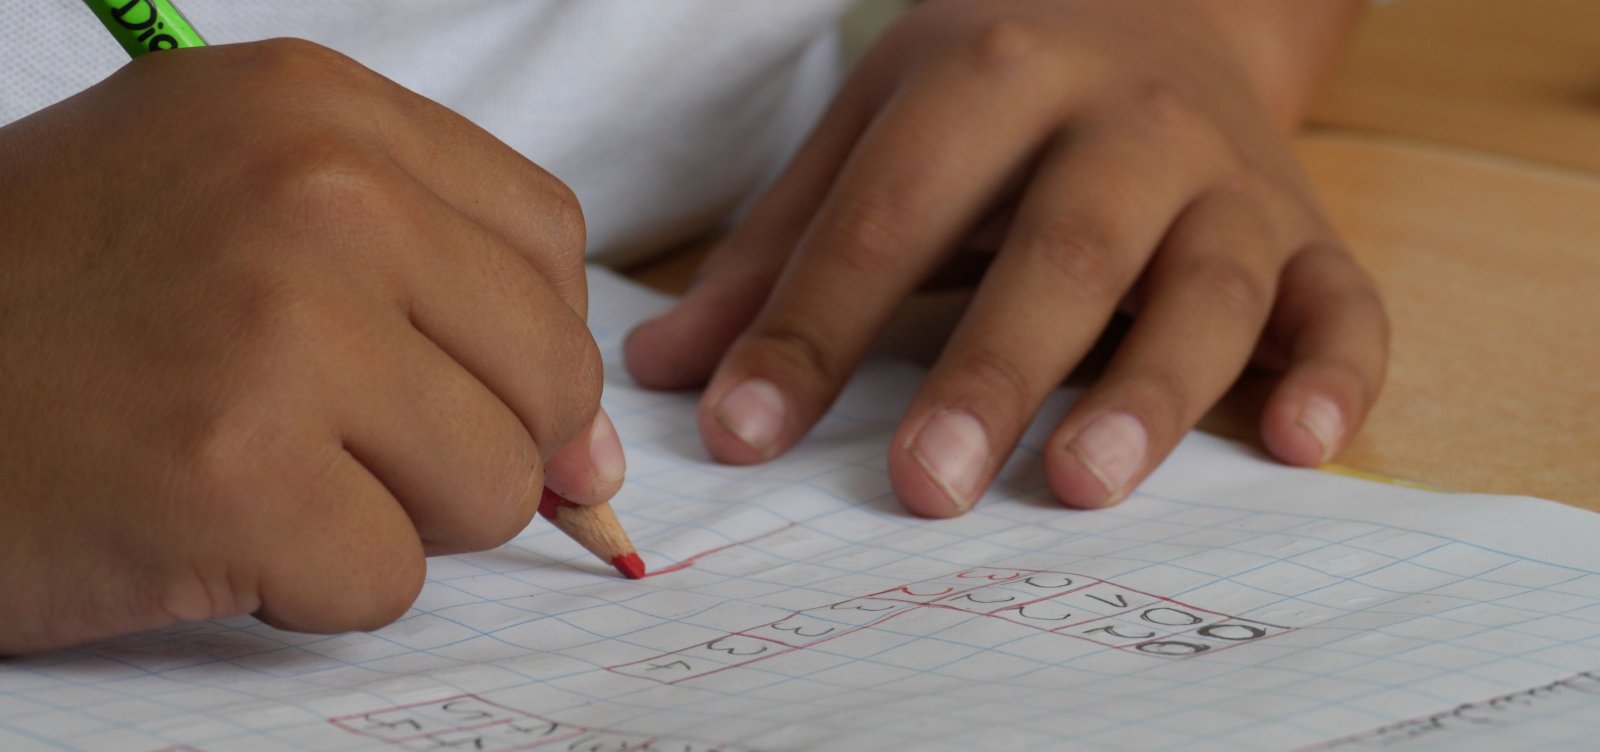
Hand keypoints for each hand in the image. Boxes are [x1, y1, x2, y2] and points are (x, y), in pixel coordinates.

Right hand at [0, 40, 619, 652]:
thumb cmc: (53, 307)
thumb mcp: (238, 215)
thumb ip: (433, 298)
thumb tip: (597, 455)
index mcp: (317, 109)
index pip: (547, 243)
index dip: (523, 342)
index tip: (467, 391)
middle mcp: (316, 193)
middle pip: (547, 372)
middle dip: (471, 444)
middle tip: (339, 446)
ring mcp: (280, 330)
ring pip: (493, 486)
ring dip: (392, 517)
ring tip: (260, 475)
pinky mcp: (236, 475)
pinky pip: (390, 579)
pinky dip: (311, 586)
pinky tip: (206, 529)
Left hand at [624, 0, 1384, 515]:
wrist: (1165, 4)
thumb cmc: (997, 90)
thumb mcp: (878, 128)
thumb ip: (779, 251)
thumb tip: (666, 375)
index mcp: (992, 76)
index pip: (889, 213)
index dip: (810, 328)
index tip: (740, 438)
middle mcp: (1124, 121)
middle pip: (1062, 247)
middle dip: (992, 370)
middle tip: (924, 487)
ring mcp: (1229, 177)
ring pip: (1209, 284)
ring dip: (1152, 388)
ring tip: (1082, 483)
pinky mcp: (1310, 231)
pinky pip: (1344, 304)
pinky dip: (1336, 374)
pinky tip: (1299, 445)